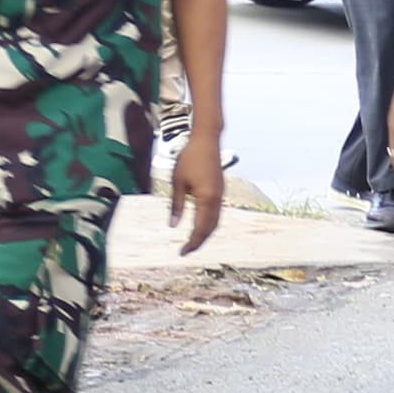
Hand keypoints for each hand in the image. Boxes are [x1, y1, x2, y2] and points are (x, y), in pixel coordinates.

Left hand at [166, 126, 223, 255]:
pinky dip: (209, 223)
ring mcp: (221, 194)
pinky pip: (217, 212)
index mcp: (206, 198)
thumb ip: (177, 205)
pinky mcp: (220, 190)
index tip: (182, 252)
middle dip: (199, 241)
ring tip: (193, 241)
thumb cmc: (189, 158)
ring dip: (205, 233)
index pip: (200, 228)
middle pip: (211, 228)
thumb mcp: (177, 182)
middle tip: (186, 250)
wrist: (206, 140)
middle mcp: (217, 199)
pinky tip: (200, 225)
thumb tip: (173, 225)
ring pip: (216, 221)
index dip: (192, 242)